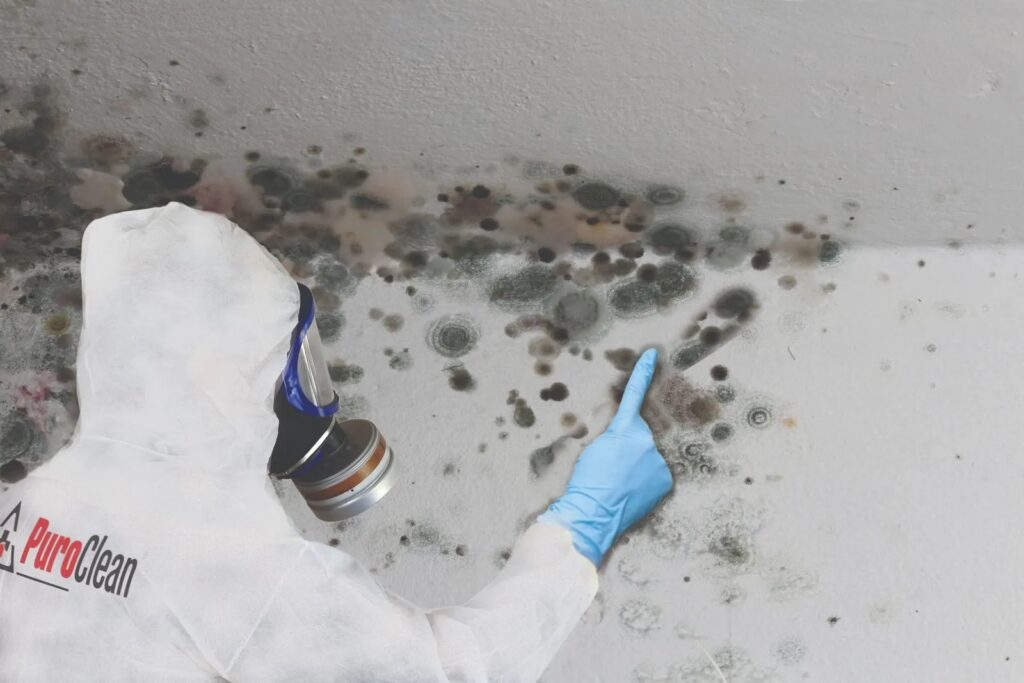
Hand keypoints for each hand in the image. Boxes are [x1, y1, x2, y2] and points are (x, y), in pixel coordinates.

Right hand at [538, 348, 672, 565]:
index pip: (633, 395)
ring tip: (618, 483)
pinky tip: (629, 491)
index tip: (652, 355)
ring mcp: (658, 463)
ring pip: (648, 456)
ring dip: (636, 465)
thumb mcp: (590, 446)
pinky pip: (655, 474)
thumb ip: (609, 431)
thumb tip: (623, 428)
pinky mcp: (664, 481)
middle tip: (611, 466)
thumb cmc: (585, 480)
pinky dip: (645, 480)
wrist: (592, 514)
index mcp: (624, 429)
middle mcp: (646, 442)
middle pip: (639, 435)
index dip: (642, 373)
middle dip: (628, 445)